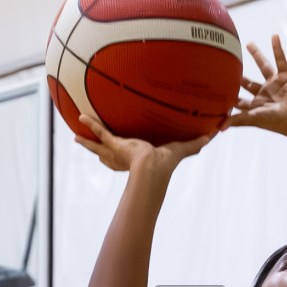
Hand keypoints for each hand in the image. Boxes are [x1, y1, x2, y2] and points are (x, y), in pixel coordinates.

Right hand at [73, 113, 213, 174]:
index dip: (119, 160)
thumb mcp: (180, 149)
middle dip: (99, 152)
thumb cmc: (166, 164)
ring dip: (86, 142)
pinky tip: (80, 117)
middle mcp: (124, 158)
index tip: (113, 158)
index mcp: (137, 162)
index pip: (125, 161)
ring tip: (75, 137)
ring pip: (97, 146)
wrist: (152, 169)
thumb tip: (212, 137)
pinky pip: (101, 132)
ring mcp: (116, 152)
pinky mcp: (114, 145)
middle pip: (107, 156)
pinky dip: (91, 125)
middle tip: (92, 147)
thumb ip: (194, 144)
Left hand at [226, 35, 286, 139]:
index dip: (229, 96)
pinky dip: (278, 48)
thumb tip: (218, 127)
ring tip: (248, 44)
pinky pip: (281, 60)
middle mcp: (265, 95)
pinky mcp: (286, 77)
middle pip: (248, 83)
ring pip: (263, 67)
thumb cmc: (278, 122)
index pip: (239, 100)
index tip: (216, 89)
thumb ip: (238, 120)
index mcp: (256, 106)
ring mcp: (275, 85)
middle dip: (239, 76)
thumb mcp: (255, 119)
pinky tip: (274, 36)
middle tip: (228, 65)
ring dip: (256, 55)